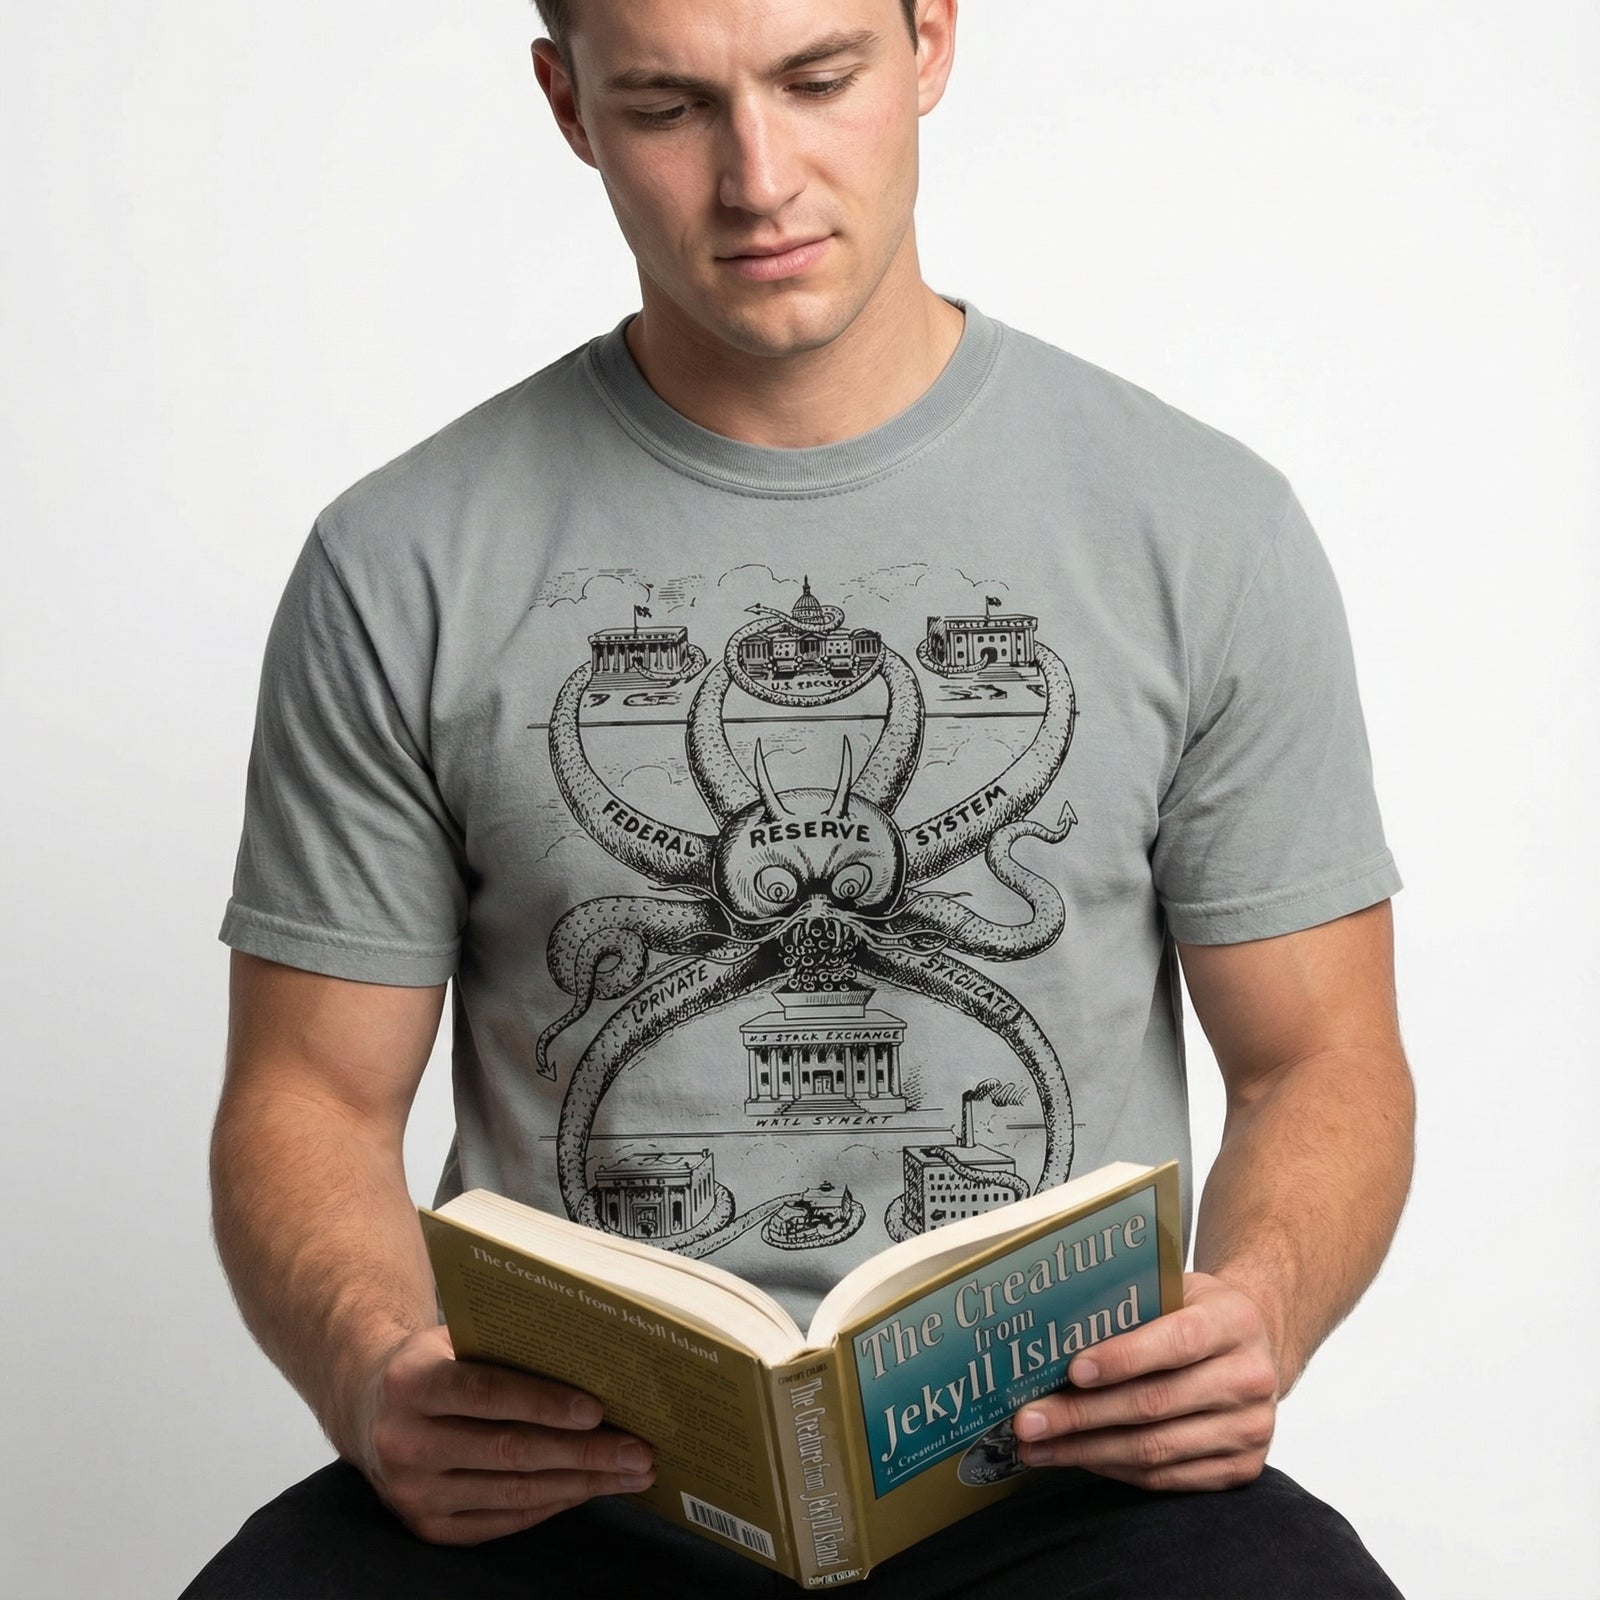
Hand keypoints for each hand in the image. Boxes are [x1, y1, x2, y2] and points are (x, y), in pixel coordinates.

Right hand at [347, 1324, 656, 1543]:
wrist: (368, 1407)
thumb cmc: (432, 1362)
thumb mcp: (455, 1338)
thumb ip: (506, 1345)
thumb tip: (591, 1355)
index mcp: (411, 1383)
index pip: (487, 1394)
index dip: (544, 1403)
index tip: (598, 1409)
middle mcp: (404, 1442)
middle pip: (508, 1451)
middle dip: (583, 1453)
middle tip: (638, 1451)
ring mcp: (413, 1492)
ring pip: (512, 1492)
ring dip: (580, 1484)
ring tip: (630, 1474)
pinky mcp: (426, 1527)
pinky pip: (501, 1520)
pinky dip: (551, 1504)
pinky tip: (587, 1489)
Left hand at [1011, 1273, 1278, 1491]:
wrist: (1258, 1345)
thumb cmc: (1199, 1311)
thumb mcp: (1176, 1289)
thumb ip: (1132, 1306)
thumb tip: (1055, 1337)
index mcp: (1234, 1321)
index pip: (1177, 1341)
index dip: (1123, 1358)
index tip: (1073, 1370)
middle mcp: (1249, 1377)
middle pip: (1155, 1404)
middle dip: (1082, 1415)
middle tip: (1029, 1421)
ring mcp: (1250, 1429)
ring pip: (1156, 1449)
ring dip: (1087, 1451)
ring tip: (1038, 1447)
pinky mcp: (1243, 1468)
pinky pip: (1167, 1478)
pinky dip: (1115, 1470)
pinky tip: (1078, 1458)